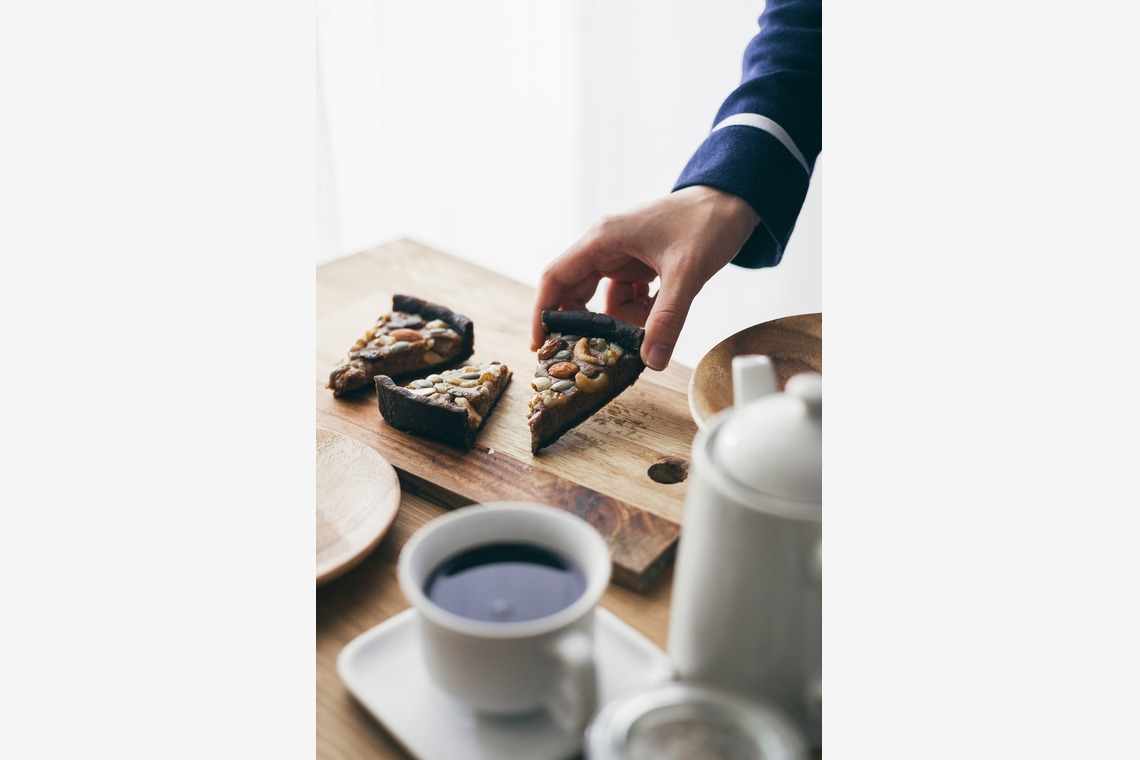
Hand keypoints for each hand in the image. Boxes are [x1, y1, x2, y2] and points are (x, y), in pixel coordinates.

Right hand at [531, 185, 759, 369]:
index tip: (540, 344)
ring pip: (605, 300)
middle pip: (576, 293)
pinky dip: (639, 313)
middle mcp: (606, 246)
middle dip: (585, 325)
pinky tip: (659, 317)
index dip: (543, 311)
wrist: (736, 200)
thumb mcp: (687, 272)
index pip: (556, 277)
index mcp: (604, 238)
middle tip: (590, 356)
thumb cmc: (707, 222)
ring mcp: (622, 255)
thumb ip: (668, 317)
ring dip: (620, 321)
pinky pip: (626, 298)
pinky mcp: (639, 264)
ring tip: (642, 336)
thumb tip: (651, 361)